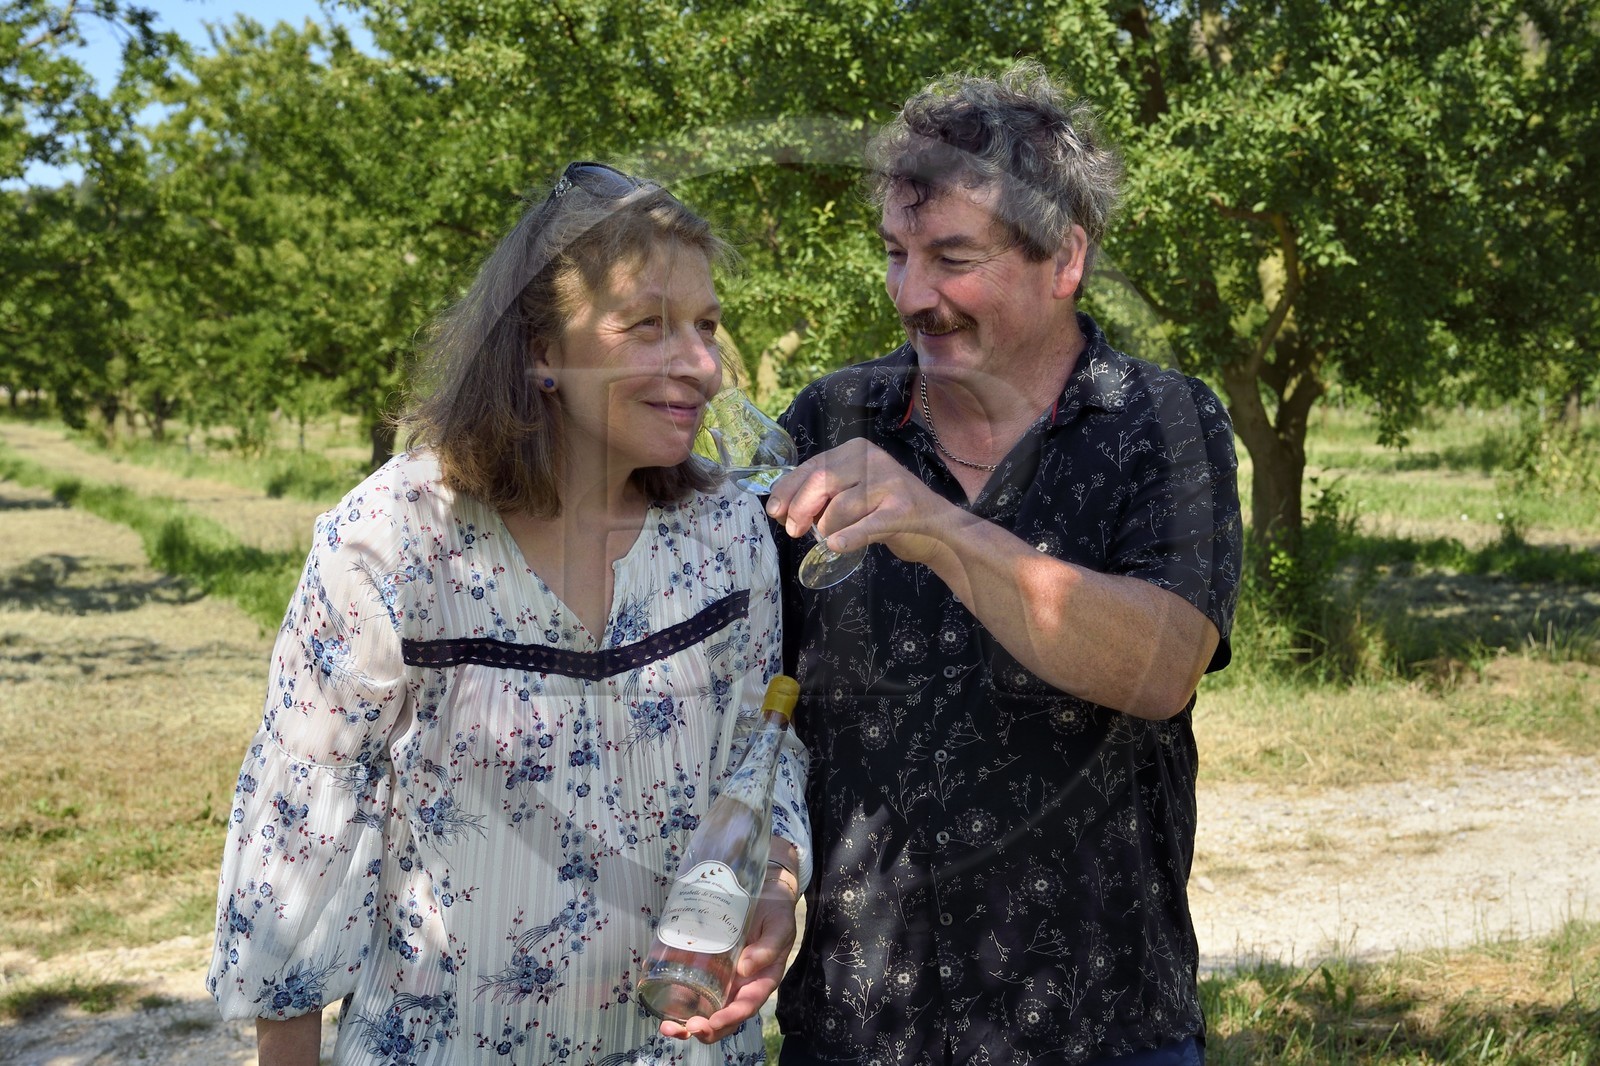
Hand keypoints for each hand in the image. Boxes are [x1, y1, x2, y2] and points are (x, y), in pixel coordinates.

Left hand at [656, 876, 798, 1043]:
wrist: (767, 894)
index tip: (712, 1024)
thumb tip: (744, 970)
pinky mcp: (710, 965)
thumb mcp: (779, 928)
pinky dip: (679, 995)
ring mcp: (724, 978)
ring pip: (706, 1007)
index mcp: (761, 982)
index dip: (729, 1019)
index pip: (745, 1007)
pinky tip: (661, 997)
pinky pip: (694, 984)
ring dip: (686, 1020)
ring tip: (668, 1025)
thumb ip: (767, 949)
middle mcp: (741, 986)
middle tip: (683, 1028)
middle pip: (722, 1016)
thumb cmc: (777, 914)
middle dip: (703, 1029)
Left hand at [766, 438, 954, 566]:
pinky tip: (835, 545)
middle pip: (822, 481)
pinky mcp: (902, 509)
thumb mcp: (854, 492)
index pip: (813, 466)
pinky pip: (867, 524)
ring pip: (840, 507)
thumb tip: (782, 509)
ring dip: (827, 528)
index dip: (788, 490)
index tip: (774, 511)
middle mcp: (873, 460)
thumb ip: (823, 494)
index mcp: (857, 451)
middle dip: (801, 508)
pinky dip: (848, 536)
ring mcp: (890, 483)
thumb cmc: (887, 511)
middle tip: (794, 530)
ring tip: (829, 537)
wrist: (937, 528)